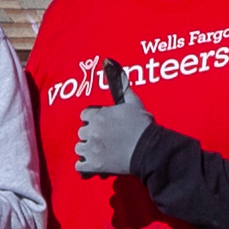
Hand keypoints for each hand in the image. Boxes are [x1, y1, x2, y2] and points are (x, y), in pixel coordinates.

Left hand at [74, 60, 156, 180]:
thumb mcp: (133, 102)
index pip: (85, 115)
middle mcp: (92, 131)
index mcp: (99, 115)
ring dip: (87, 151)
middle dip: (90, 135)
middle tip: (104, 140)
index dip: (93, 120)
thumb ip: (121, 83)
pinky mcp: (94, 165)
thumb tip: (110, 61)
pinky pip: (79, 166)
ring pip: (79, 148)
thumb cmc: (142, 126)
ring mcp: (92, 148)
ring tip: (100, 152)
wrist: (150, 150)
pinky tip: (94, 165)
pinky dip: (85, 167)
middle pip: (81, 132)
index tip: (103, 125)